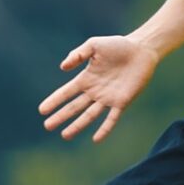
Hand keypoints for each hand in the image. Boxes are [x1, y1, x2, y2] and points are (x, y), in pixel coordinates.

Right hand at [40, 35, 156, 142]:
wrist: (141, 50)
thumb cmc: (118, 45)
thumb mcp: (94, 45)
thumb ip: (78, 54)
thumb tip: (63, 67)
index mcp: (86, 78)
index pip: (66, 93)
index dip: (54, 101)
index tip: (42, 110)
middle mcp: (94, 91)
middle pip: (74, 107)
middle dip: (61, 116)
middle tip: (48, 126)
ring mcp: (107, 98)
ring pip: (89, 116)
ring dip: (77, 125)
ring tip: (65, 135)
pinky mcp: (122, 102)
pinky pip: (112, 118)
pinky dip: (104, 129)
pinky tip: (96, 139)